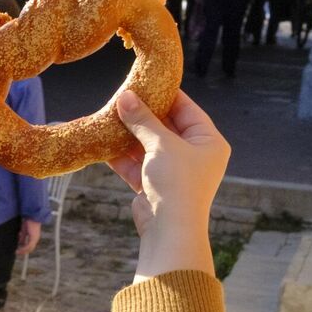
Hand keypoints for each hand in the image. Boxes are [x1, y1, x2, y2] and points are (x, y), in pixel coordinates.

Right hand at [16, 218, 41, 256]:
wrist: (32, 217)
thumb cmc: (28, 222)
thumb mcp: (24, 231)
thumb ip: (22, 237)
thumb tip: (20, 243)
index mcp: (34, 237)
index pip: (30, 246)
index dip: (24, 249)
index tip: (18, 250)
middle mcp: (36, 239)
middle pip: (30, 249)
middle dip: (23, 251)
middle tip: (17, 253)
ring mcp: (35, 239)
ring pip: (30, 248)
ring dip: (23, 251)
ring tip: (17, 252)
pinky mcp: (33, 238)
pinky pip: (29, 246)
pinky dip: (24, 249)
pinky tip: (19, 249)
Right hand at [105, 89, 229, 279]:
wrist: (169, 230)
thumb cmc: (177, 183)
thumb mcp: (161, 144)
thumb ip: (142, 120)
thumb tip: (126, 96)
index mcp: (209, 142)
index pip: (187, 110)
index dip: (166, 95)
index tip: (145, 82)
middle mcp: (194, 155)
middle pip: (165, 127)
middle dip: (142, 115)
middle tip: (121, 98)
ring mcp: (173, 171)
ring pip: (147, 146)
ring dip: (128, 135)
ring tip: (108, 118)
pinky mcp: (154, 186)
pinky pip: (137, 164)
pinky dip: (121, 156)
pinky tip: (102, 144)